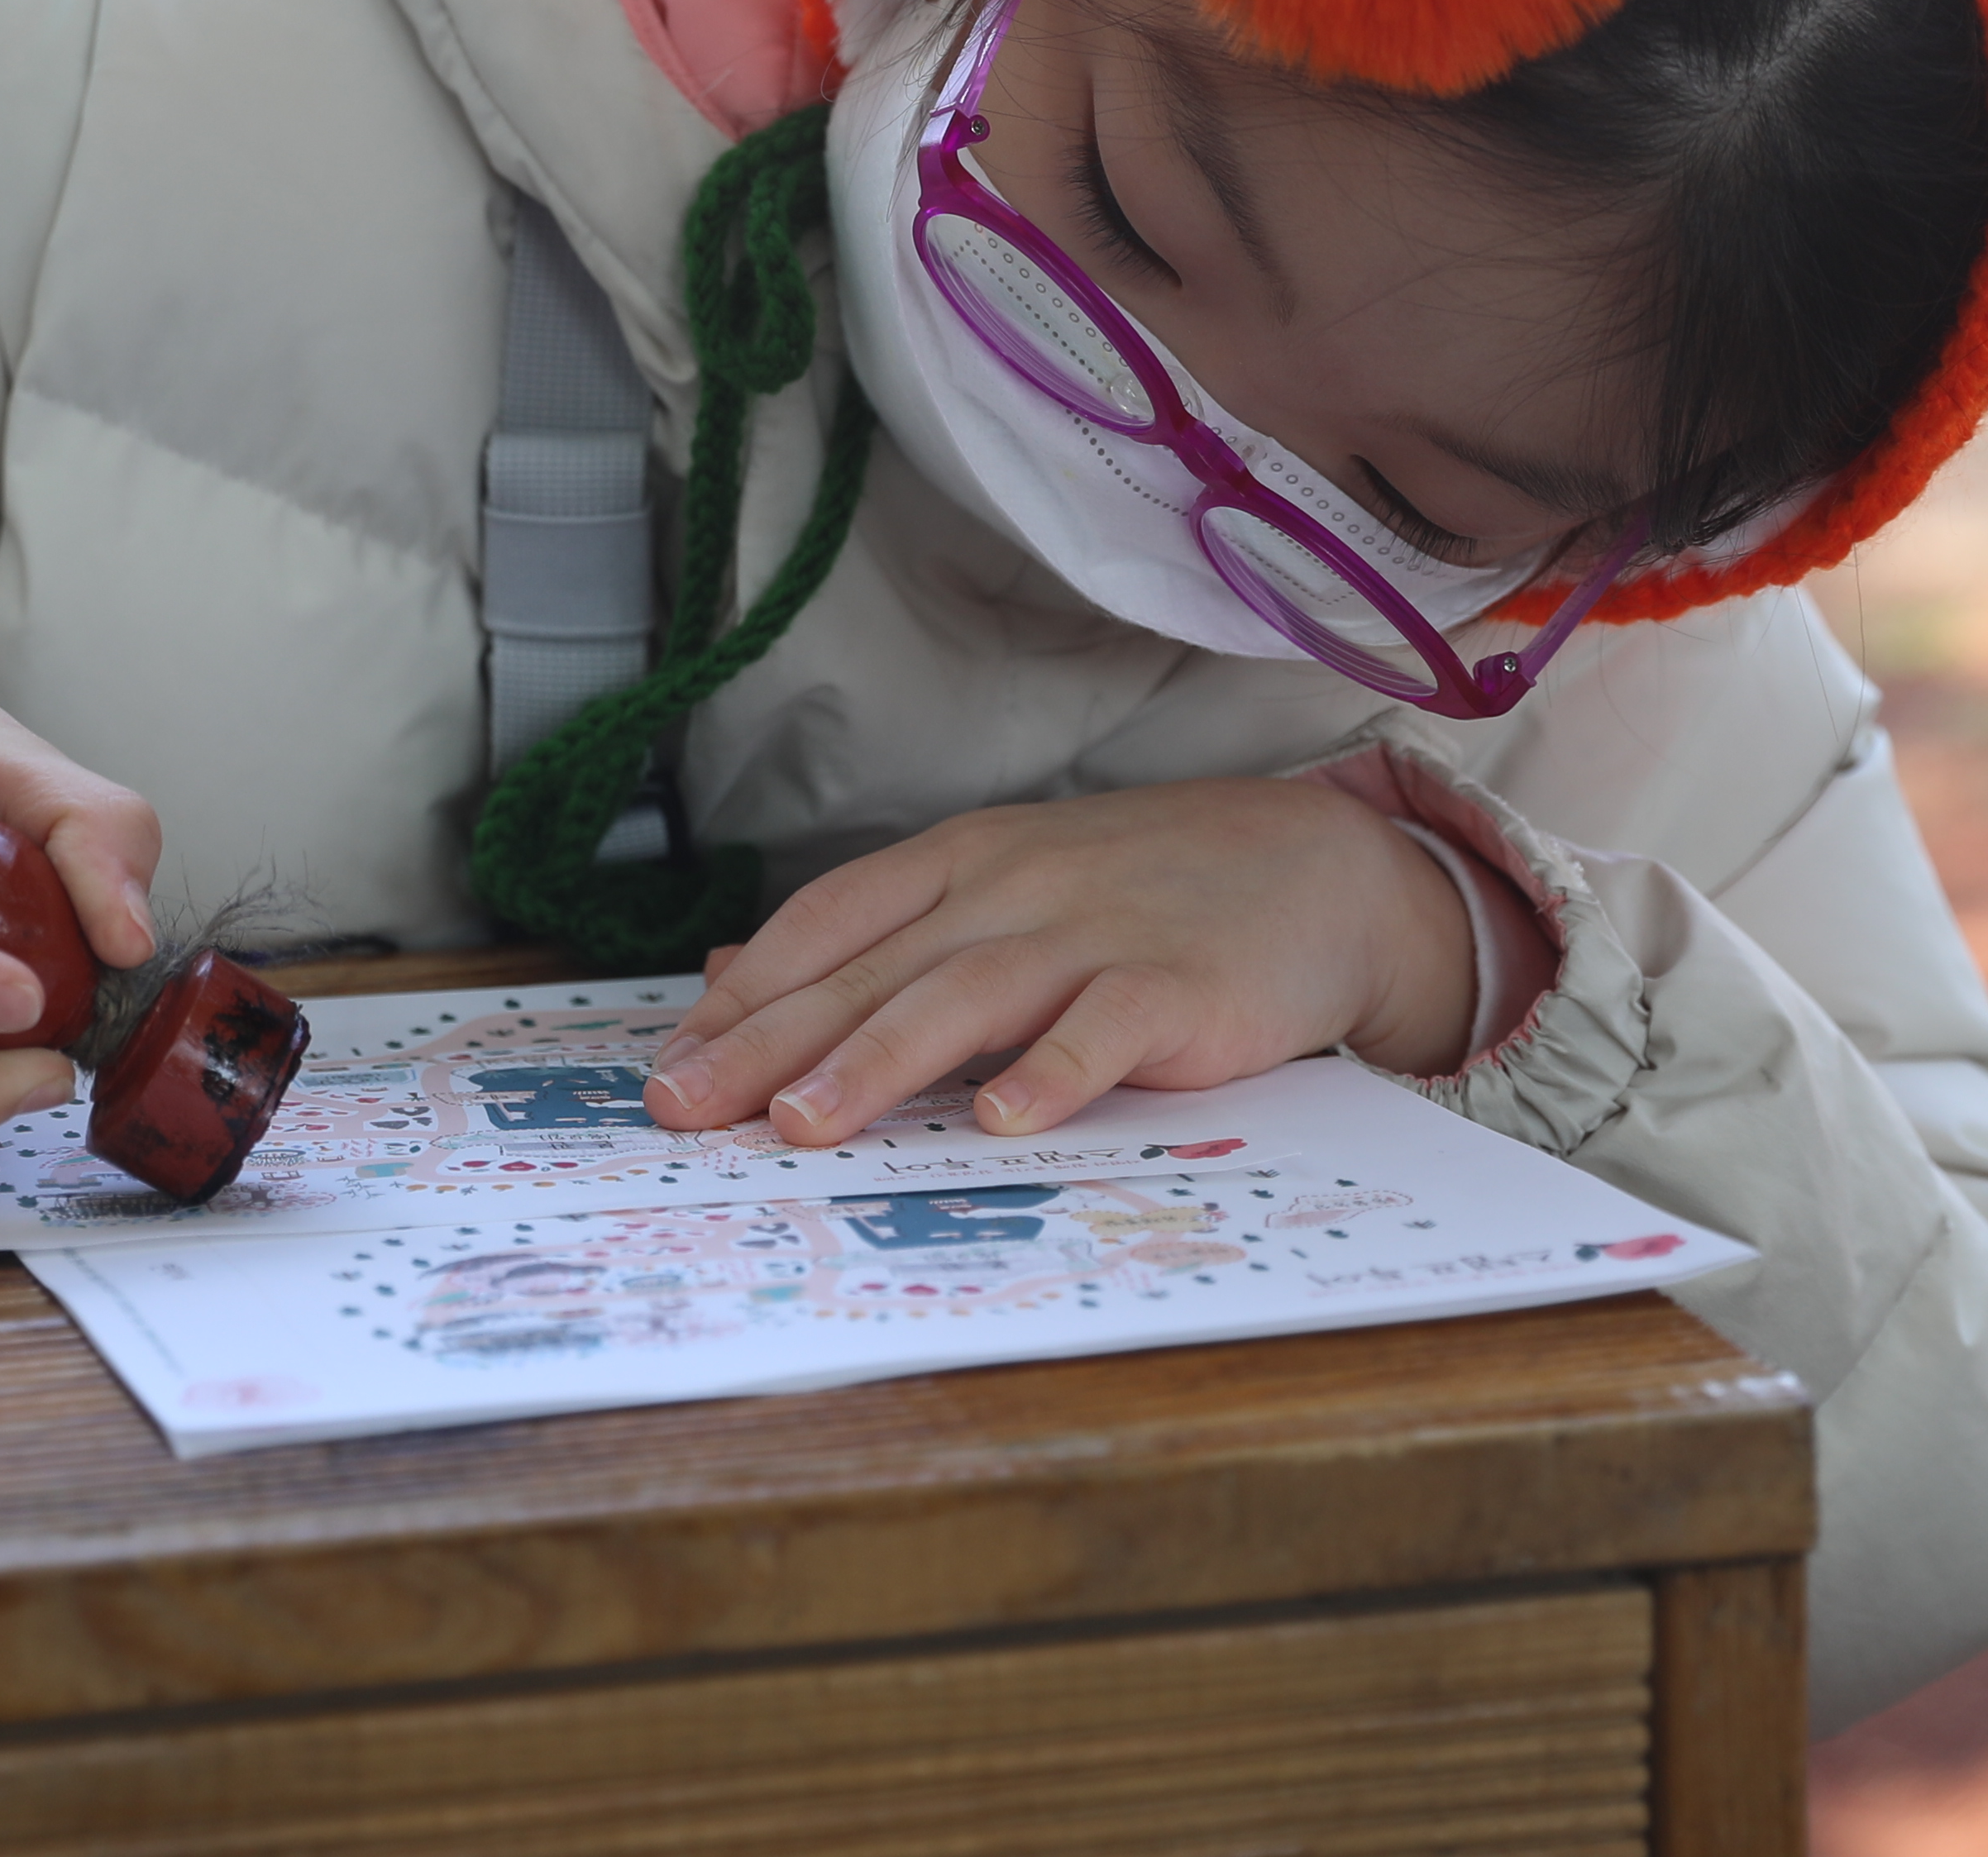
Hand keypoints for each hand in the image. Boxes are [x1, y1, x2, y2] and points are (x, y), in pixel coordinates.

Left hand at [639, 779, 1474, 1147]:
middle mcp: (1013, 888)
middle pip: (872, 967)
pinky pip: (1104, 1028)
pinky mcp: (1176, 983)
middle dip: (767, 1040)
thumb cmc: (1143, 893)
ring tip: (802, 1123)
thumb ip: (873, 936)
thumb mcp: (998, 890)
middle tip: (684, 1107)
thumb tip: (732, 976)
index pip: (827, 921)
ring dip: (878, 1059)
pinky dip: (1052, 1072)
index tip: (669, 1064)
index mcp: (962, 863)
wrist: (1318, 869)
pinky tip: (1003, 1121)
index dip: (746, 993)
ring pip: (966, 993)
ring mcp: (1093, 931)